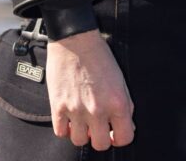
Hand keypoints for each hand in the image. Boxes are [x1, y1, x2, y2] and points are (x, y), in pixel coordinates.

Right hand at [46, 28, 134, 149]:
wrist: (75, 39)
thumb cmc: (98, 55)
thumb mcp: (120, 78)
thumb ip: (125, 104)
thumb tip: (127, 124)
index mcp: (117, 102)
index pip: (124, 138)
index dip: (121, 137)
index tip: (115, 133)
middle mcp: (97, 109)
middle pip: (100, 145)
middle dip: (101, 137)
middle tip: (98, 126)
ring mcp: (76, 110)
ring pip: (79, 141)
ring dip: (82, 133)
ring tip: (83, 120)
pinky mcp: (58, 107)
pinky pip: (61, 133)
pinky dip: (65, 128)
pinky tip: (70, 117)